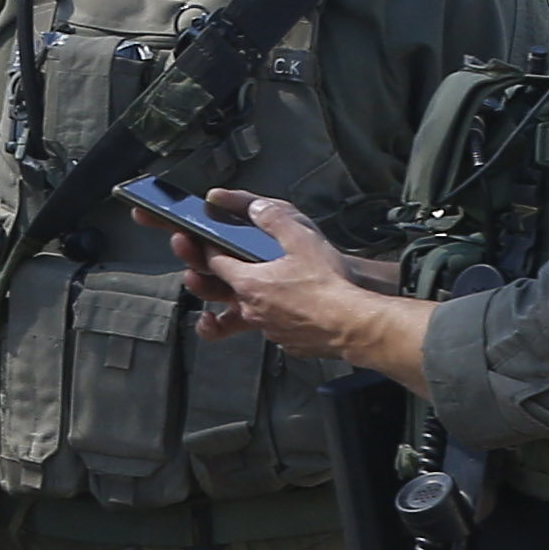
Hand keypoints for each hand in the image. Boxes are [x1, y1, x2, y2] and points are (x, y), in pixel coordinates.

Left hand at [177, 194, 430, 385]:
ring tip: (235, 300)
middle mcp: (251, 308)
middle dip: (207, 281)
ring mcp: (266, 328)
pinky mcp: (285, 341)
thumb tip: (256, 208)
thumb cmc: (329, 285)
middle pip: (220, 292)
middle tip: (195, 274)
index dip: (206, 251)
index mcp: (249, 282)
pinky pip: (269, 329)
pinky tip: (280, 313)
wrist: (353, 325)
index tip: (202, 244)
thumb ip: (275, 220)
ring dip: (239, 304)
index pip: (215, 263)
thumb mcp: (301, 239)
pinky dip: (269, 320)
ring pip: (244, 314)